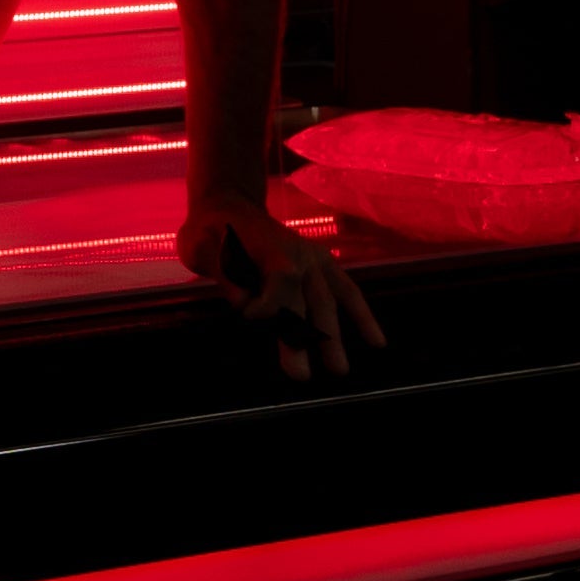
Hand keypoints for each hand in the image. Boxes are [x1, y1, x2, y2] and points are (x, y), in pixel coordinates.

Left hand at [179, 195, 387, 383]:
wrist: (229, 204)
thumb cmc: (210, 230)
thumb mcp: (202, 246)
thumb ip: (225, 275)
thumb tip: (245, 304)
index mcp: (269, 247)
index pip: (282, 279)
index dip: (269, 303)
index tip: (250, 315)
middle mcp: (299, 254)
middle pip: (307, 300)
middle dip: (305, 340)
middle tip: (300, 376)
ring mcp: (314, 260)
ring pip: (328, 302)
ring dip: (333, 337)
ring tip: (339, 370)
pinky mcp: (322, 265)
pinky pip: (347, 291)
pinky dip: (362, 316)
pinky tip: (376, 342)